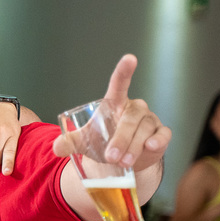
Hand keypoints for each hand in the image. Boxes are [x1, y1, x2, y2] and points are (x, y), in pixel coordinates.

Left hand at [54, 55, 170, 169]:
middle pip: (130, 118)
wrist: (122, 161)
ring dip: (133, 147)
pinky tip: (151, 146)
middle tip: (111, 157)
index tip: (130, 58)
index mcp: (116, 103)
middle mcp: (135, 108)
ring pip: (144, 130)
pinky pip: (162, 135)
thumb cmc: (104, 143)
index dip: (124, 71)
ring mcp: (149, 120)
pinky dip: (158, 140)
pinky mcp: (160, 133)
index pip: (120, 83)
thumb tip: (57, 147)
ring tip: (123, 162)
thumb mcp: (85, 142)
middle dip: (121, 139)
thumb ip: (70, 142)